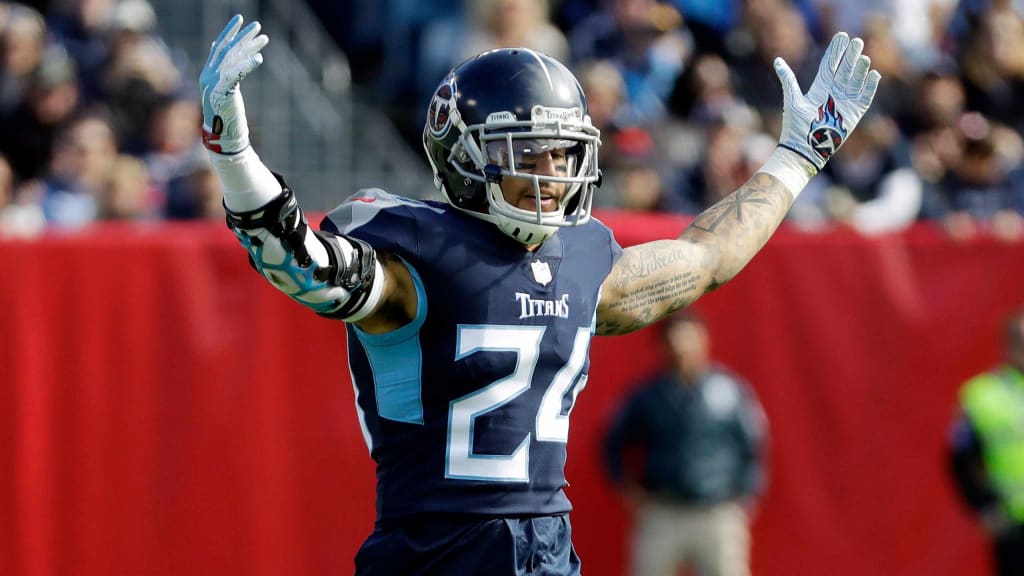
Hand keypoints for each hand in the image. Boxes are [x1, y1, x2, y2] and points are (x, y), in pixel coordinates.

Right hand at [199, 15, 268, 153]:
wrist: (223, 137)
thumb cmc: (227, 116)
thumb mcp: (227, 92)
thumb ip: (227, 75)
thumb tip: (232, 59)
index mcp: (209, 74)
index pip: (219, 47)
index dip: (230, 33)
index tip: (241, 21)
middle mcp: (209, 75)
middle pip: (227, 49)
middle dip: (242, 35)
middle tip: (257, 25)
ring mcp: (214, 83)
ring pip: (232, 58)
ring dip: (249, 46)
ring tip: (264, 38)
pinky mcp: (222, 92)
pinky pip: (235, 74)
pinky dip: (247, 65)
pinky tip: (259, 58)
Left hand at [774, 33, 880, 170]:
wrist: (804, 148)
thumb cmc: (795, 126)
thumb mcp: (792, 99)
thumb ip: (788, 79)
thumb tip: (777, 60)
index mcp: (819, 88)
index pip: (829, 66)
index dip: (836, 52)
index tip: (842, 37)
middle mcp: (833, 94)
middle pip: (844, 70)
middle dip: (850, 56)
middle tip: (857, 41)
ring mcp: (844, 103)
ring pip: (855, 81)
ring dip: (860, 69)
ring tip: (864, 57)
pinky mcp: (853, 114)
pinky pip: (864, 98)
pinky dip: (869, 87)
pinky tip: (873, 74)